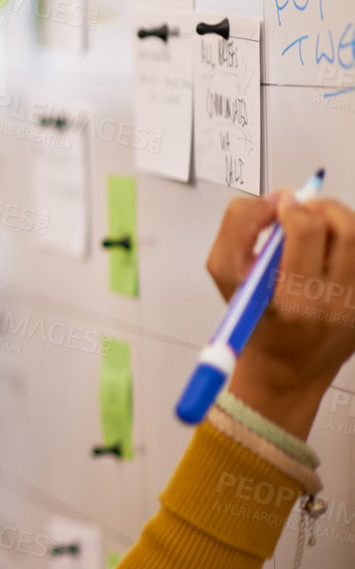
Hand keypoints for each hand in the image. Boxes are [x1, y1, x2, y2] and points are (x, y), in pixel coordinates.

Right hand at [207, 189, 354, 434]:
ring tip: (320, 223)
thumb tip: (276, 199)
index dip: (293, 209)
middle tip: (304, 209)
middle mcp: (332, 305)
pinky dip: (349, 242)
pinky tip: (333, 247)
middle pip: (346, 230)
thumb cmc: (254, 322)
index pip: (306, 233)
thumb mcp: (225, 277)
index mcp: (291, 301)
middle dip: (322, 208)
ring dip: (339, 220)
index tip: (281, 206)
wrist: (287, 369)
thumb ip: (239, 229)